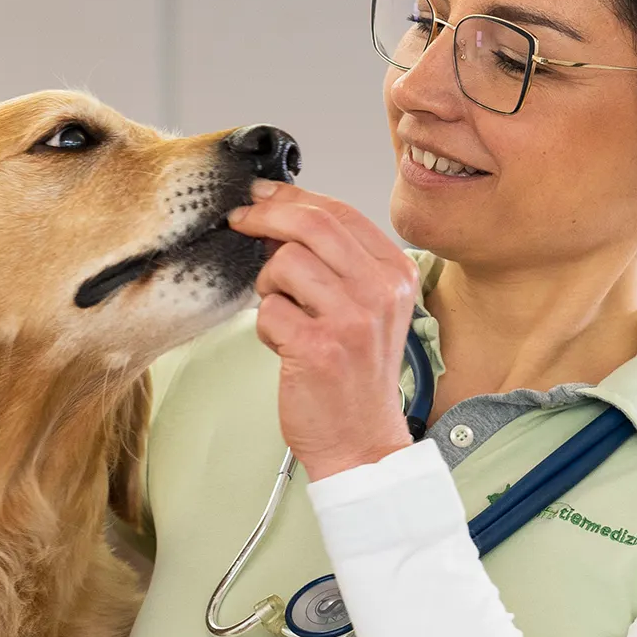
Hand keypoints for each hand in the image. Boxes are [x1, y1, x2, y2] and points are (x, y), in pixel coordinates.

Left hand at [227, 181, 420, 480]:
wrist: (361, 441)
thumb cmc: (356, 376)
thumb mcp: (366, 308)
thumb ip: (336, 262)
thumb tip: (278, 216)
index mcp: (396, 274)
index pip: (341, 213)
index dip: (293, 197)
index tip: (262, 196)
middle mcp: (380, 292)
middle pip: (312, 224)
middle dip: (265, 217)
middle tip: (240, 222)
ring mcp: (351, 319)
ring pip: (285, 264)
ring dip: (268, 286)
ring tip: (283, 313)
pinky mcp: (318, 348)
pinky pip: (268, 310)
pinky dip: (265, 327)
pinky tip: (283, 345)